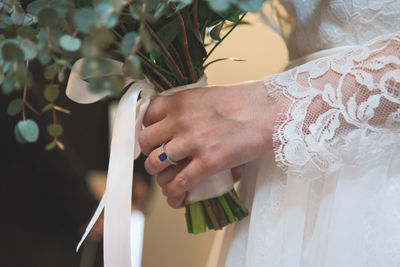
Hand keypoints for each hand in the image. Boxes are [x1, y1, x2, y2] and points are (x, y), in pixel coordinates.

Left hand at [139, 80, 278, 205]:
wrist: (269, 111)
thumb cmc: (245, 101)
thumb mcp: (207, 96)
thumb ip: (188, 109)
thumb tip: (177, 130)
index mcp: (179, 101)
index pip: (146, 116)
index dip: (148, 129)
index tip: (155, 138)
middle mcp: (180, 120)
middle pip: (145, 142)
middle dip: (150, 152)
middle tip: (161, 158)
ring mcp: (192, 142)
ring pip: (156, 164)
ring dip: (159, 174)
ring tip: (167, 177)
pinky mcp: (207, 163)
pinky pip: (178, 182)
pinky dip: (174, 191)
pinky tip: (177, 193)